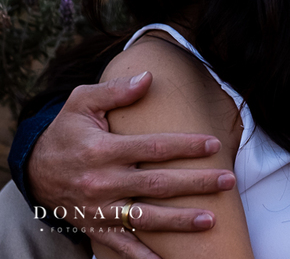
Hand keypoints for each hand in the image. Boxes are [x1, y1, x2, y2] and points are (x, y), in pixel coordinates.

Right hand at [28, 73, 235, 258]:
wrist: (34, 169)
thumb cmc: (66, 131)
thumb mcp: (81, 103)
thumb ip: (115, 91)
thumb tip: (148, 77)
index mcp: (103, 151)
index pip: (153, 148)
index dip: (186, 146)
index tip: (213, 144)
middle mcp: (102, 182)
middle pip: (158, 184)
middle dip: (196, 184)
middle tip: (228, 181)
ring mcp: (99, 209)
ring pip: (145, 218)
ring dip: (180, 221)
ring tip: (211, 220)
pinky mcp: (94, 226)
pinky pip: (120, 245)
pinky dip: (142, 256)